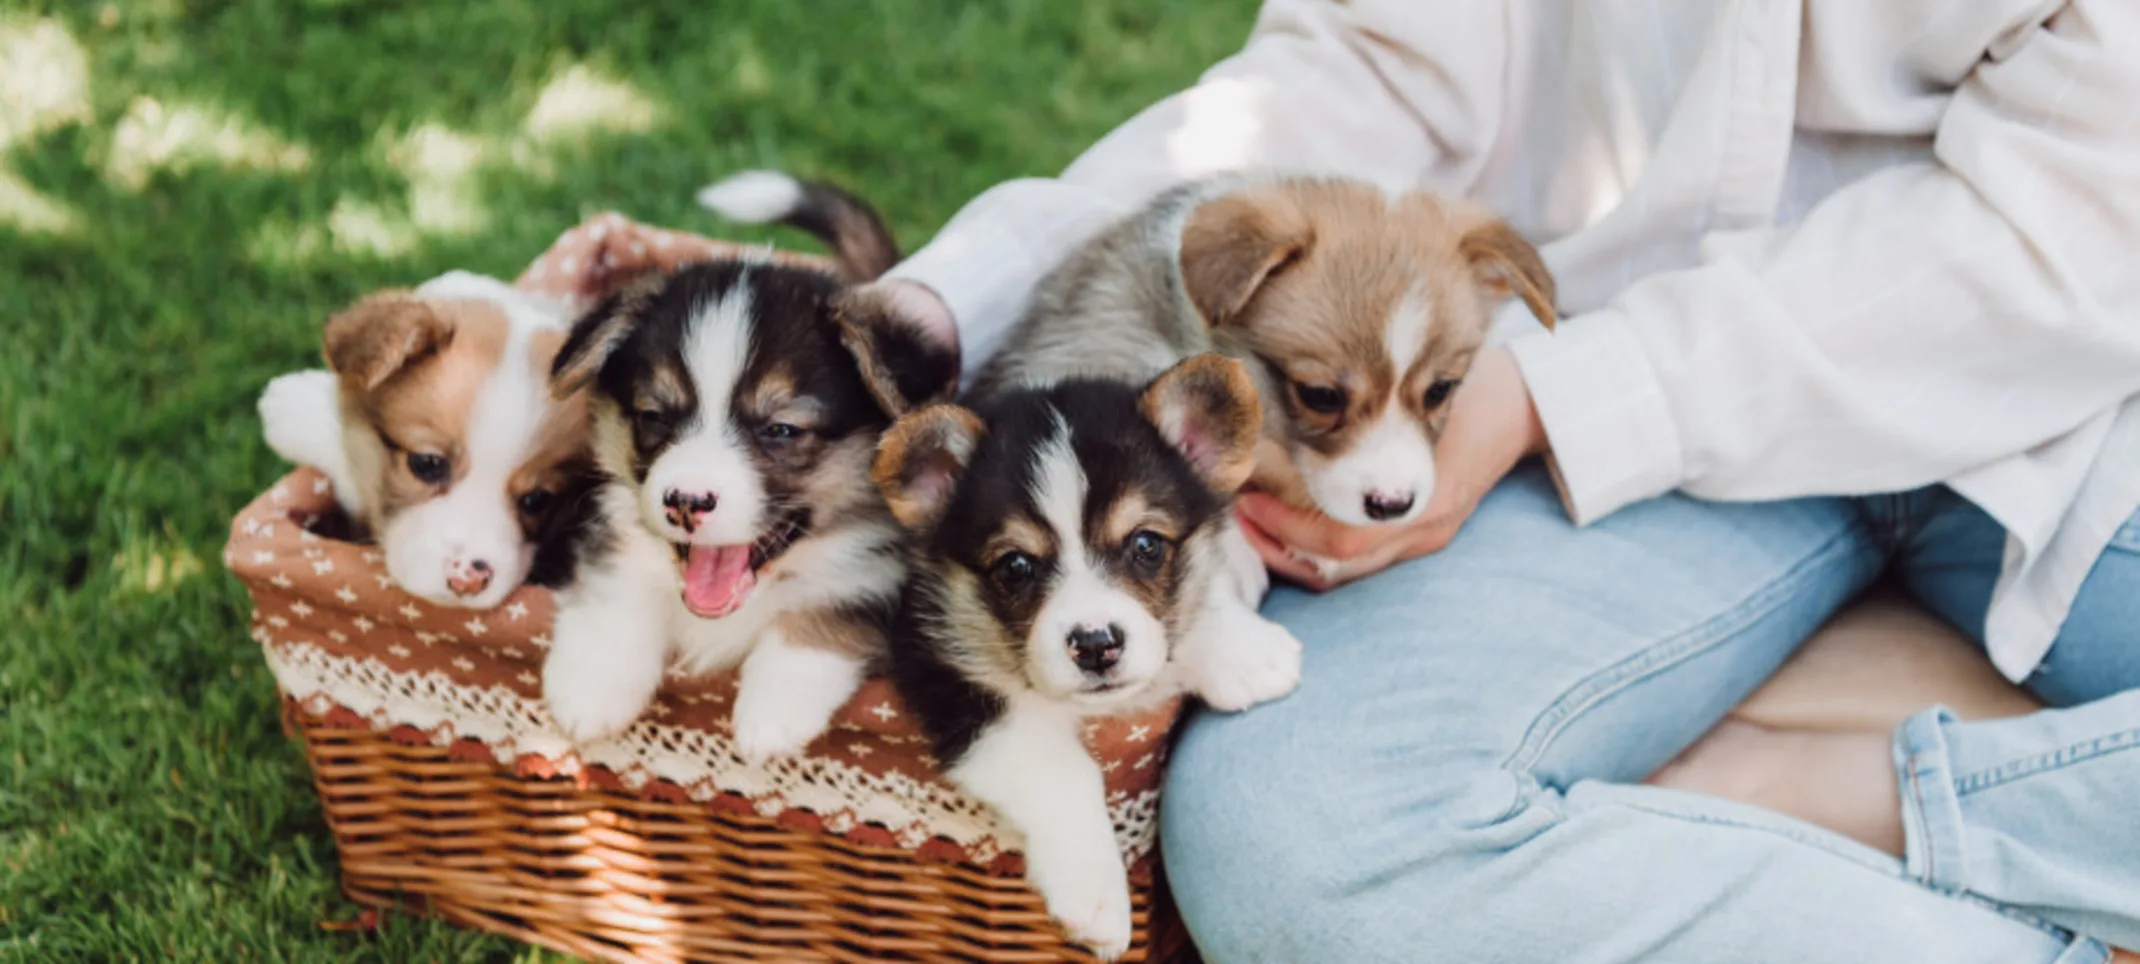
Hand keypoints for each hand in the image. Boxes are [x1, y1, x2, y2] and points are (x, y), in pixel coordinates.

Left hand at [1236, 347, 1544, 589]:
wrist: (1530, 403)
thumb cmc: (1473, 385)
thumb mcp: (1422, 387)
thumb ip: (1368, 400)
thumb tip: (1294, 393)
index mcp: (1422, 502)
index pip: (1338, 541)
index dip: (1284, 526)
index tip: (1246, 496)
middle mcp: (1421, 529)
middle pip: (1334, 567)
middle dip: (1277, 544)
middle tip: (1239, 510)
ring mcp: (1424, 537)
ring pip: (1344, 570)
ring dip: (1294, 549)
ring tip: (1255, 517)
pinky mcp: (1421, 533)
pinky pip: (1360, 557)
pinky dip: (1319, 544)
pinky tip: (1292, 517)